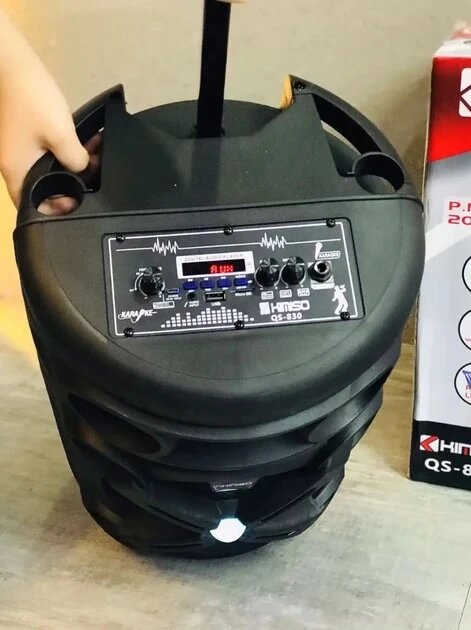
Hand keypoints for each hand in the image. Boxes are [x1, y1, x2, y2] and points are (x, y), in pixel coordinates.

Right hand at [0, 9, 89, 212]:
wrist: (12, 64)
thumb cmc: (32, 100)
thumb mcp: (62, 135)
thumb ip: (76, 160)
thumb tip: (84, 171)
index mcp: (18, 171)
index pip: (34, 207)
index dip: (56, 211)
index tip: (78, 203)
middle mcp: (14, 166)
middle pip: (42, 191)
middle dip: (68, 188)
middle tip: (91, 181)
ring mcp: (17, 151)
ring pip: (47, 172)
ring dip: (70, 169)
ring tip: (93, 161)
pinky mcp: (23, 138)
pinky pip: (45, 155)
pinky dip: (64, 155)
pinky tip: (83, 146)